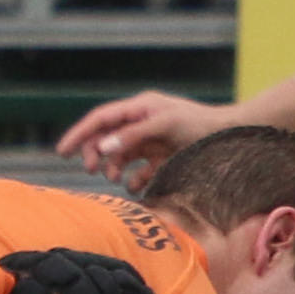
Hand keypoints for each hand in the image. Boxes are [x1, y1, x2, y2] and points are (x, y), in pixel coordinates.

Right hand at [56, 92, 229, 188]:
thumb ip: (133, 135)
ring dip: (112, 167)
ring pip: (120, 155)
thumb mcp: (166, 126)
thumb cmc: (200, 126)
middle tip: (91, 169)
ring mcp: (151, 141)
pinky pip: (139, 171)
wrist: (232, 136)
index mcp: (140, 107)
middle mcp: (142, 122)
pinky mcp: (162, 159)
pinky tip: (136, 186)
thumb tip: (103, 146)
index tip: (62, 151)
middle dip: (95, 153)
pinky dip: (134, 180)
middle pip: (107, 137)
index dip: (80, 133)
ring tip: (113, 178)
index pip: (101, 118)